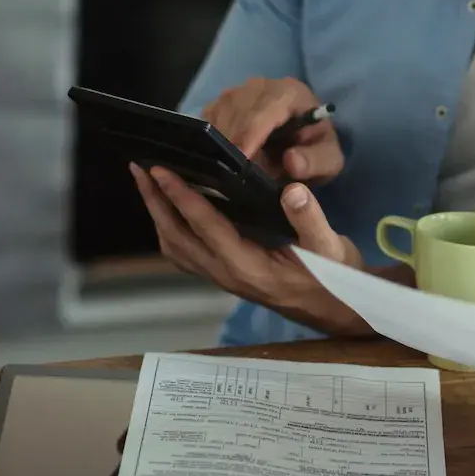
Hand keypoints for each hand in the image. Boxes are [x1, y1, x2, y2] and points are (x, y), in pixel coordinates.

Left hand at [130, 163, 367, 335]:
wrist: (334, 307)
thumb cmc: (331, 276)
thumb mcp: (330, 247)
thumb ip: (310, 219)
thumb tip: (292, 190)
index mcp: (248, 265)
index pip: (206, 227)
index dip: (182, 197)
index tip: (162, 171)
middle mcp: (226, 274)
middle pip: (177, 237)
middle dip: (156, 202)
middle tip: (140, 168)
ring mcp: (221, 277)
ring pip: (175, 247)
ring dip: (158, 215)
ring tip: (148, 183)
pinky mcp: (223, 274)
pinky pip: (185, 253)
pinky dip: (170, 228)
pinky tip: (170, 209)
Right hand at [200, 76, 342, 184]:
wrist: (302, 142)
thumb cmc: (314, 149)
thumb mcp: (328, 161)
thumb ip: (315, 161)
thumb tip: (291, 161)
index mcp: (290, 92)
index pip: (264, 110)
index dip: (250, 135)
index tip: (242, 160)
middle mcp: (262, 85)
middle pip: (236, 109)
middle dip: (234, 141)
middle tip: (233, 173)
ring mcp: (239, 91)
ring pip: (219, 112)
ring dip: (221, 140)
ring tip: (228, 168)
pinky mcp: (222, 102)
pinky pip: (208, 117)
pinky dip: (210, 137)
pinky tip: (218, 157)